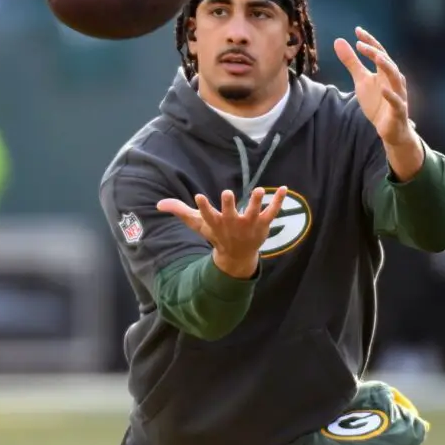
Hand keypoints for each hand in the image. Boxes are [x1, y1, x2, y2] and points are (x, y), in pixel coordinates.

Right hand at [156, 187, 287, 277]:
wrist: (237, 256)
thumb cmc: (216, 235)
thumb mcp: (198, 224)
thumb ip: (180, 212)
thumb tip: (159, 204)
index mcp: (216, 223)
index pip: (208, 214)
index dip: (203, 206)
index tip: (199, 197)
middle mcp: (232, 224)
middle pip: (230, 214)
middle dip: (229, 205)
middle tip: (227, 193)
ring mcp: (249, 224)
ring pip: (253, 212)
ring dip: (256, 202)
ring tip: (259, 190)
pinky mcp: (263, 224)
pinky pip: (272, 211)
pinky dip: (278, 201)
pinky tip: (285, 188)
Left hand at [334, 27, 412, 146]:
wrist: (389, 128)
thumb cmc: (377, 101)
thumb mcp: (361, 80)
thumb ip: (351, 62)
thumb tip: (339, 41)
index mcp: (384, 71)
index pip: (378, 52)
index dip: (369, 41)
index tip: (357, 30)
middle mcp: (393, 80)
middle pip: (387, 62)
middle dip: (375, 52)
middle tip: (360, 44)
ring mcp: (398, 94)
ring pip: (396, 78)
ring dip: (387, 67)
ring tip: (377, 57)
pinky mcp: (398, 110)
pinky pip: (396, 102)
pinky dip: (391, 95)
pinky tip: (383, 90)